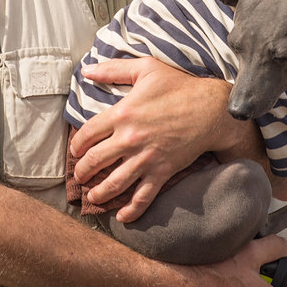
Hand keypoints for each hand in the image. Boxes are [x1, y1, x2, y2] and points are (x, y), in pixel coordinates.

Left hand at [70, 57, 249, 222]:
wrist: (211, 108)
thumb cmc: (179, 86)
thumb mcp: (145, 68)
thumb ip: (113, 69)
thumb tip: (87, 70)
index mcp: (122, 113)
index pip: (87, 134)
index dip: (76, 145)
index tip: (75, 150)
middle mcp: (130, 139)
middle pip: (95, 161)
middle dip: (82, 172)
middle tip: (79, 176)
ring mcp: (146, 158)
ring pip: (114, 184)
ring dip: (98, 193)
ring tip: (92, 197)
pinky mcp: (162, 171)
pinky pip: (143, 197)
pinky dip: (131, 211)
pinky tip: (122, 217)